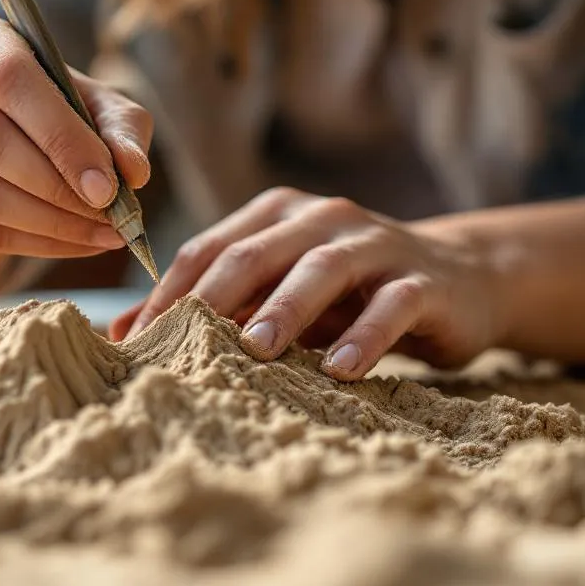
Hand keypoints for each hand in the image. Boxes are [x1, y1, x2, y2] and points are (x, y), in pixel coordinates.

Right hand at [0, 14, 152, 262]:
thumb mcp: (94, 100)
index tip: (108, 185)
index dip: (60, 135)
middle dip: (57, 187)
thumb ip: (121, 127)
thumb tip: (132, 172)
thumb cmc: (51, 108)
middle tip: (110, 216)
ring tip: (101, 233)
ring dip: (47, 223)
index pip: (7, 78)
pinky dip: (30, 245)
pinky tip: (73, 243)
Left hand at [108, 187, 503, 379]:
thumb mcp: (276, 294)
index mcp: (275, 216)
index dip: (170, 293)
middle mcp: (321, 219)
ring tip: (256, 348)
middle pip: (256, 251)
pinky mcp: (424, 280)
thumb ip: (212, 307)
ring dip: (286, 309)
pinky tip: (341, 369)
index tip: (137, 340)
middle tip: (181, 339)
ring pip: (322, 268)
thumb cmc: (348, 294)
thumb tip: (123, 334)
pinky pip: (392, 304)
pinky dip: (366, 335)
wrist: (461, 279)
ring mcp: (374, 244)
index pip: (209, 249)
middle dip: (214, 295)